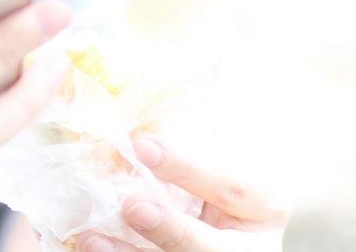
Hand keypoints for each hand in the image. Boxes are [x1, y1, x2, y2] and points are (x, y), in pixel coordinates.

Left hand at [78, 134, 291, 251]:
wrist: (221, 207)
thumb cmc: (217, 169)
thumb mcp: (222, 155)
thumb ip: (192, 144)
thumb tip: (131, 118)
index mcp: (264, 205)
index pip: (235, 188)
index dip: (187, 168)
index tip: (141, 144)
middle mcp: (247, 246)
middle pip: (214, 247)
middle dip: (173, 230)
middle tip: (133, 206)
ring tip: (93, 236)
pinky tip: (91, 242)